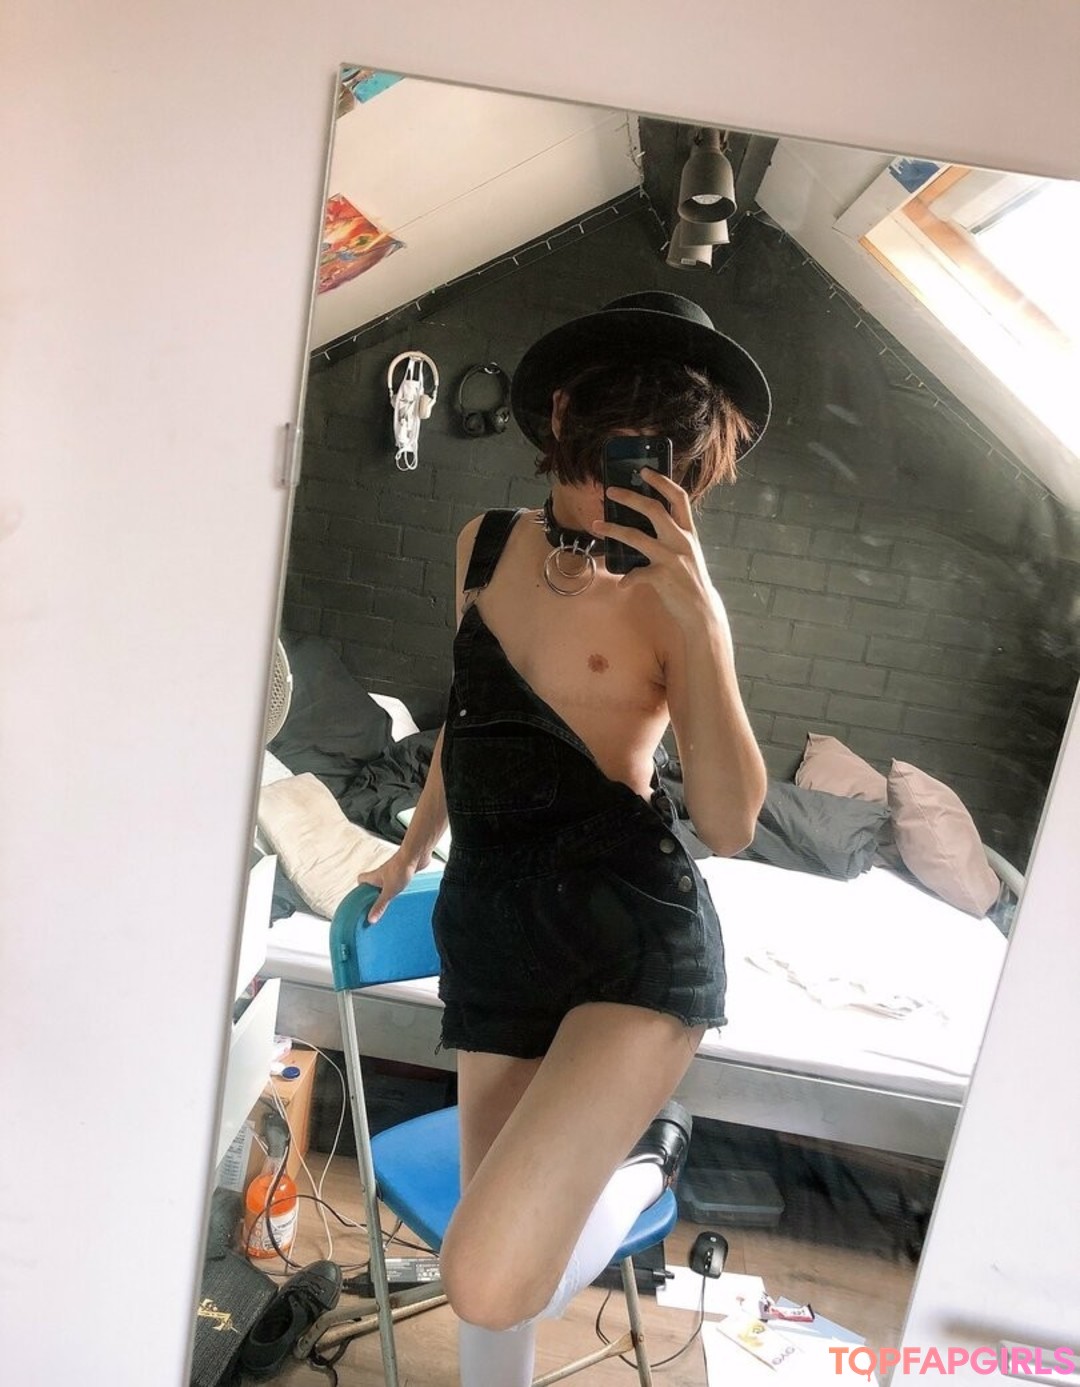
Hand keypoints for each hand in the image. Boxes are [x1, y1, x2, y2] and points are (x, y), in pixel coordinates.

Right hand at [356, 849, 418, 923]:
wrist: (416, 855)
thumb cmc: (401, 867)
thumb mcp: (389, 891)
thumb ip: (380, 905)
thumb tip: (371, 918)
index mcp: (374, 876)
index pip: (361, 879)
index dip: (359, 888)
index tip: (360, 899)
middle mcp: (381, 874)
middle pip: (372, 882)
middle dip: (373, 892)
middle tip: (374, 903)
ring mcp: (392, 872)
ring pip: (385, 882)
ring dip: (385, 890)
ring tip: (388, 902)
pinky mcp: (403, 872)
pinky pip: (397, 881)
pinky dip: (397, 887)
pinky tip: (402, 894)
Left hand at [595, 469, 721, 627]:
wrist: (702, 610)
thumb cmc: (690, 580)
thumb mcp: (687, 552)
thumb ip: (672, 536)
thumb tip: (648, 522)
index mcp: (688, 532)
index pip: (678, 497)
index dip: (662, 481)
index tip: (645, 470)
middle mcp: (681, 541)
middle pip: (654, 509)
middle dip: (630, 497)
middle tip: (610, 490)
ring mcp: (672, 559)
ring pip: (637, 537)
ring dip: (613, 530)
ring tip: (596, 525)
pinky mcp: (663, 578)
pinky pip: (636, 573)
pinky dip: (626, 578)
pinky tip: (621, 582)